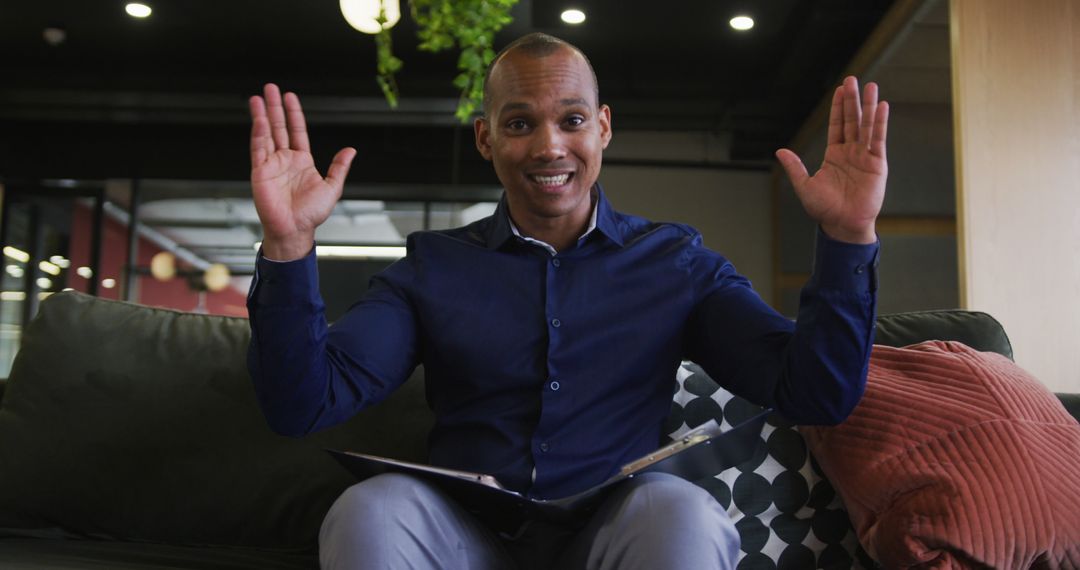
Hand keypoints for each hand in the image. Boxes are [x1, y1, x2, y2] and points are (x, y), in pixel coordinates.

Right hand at [249, 84, 356, 259]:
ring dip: (262, 115)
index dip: (294, 114)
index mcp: (302, 161)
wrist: (295, 230)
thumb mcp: (332, 187)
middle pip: (279, 127)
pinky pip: (259, 148)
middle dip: (275, 107)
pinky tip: (259, 119)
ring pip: (266, 134)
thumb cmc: (311, 214)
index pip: (297, 131)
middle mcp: (285, 160)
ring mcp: (272, 164)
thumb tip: (351, 150)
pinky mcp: (260, 172)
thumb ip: (339, 167)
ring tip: (258, 97)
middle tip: (270, 88)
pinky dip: (258, 133)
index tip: (290, 97)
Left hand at [776, 76, 888, 243]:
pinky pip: (878, 140)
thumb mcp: (805, 186)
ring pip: (867, 126)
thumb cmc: (824, 209)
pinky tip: (882, 107)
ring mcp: (864, 157)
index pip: (837, 125)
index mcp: (834, 155)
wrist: (842, 225)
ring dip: (868, 106)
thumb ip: (795, 168)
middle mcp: (850, 152)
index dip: (838, 108)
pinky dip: (880, 123)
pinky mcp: (877, 164)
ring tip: (871, 87)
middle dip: (852, 100)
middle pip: (852, 121)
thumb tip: (780, 151)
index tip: (839, 89)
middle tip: (853, 79)